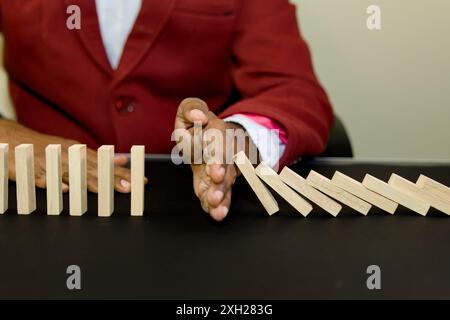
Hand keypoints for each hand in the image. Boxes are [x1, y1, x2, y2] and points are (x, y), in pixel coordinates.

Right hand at [0, 119, 144, 192]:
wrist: (10, 138)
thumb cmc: (46, 147)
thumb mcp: (75, 149)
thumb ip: (99, 157)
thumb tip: (124, 161)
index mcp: (79, 152)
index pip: (106, 164)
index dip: (123, 173)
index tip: (139, 181)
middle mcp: (68, 155)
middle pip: (93, 169)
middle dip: (111, 178)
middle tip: (128, 187)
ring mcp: (50, 162)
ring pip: (72, 173)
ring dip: (89, 182)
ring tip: (104, 190)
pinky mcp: (31, 170)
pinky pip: (43, 178)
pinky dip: (54, 184)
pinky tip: (64, 189)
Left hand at [175, 98, 253, 220]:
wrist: (213, 138)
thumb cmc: (199, 125)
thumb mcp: (191, 109)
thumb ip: (191, 108)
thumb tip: (198, 117)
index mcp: (218, 136)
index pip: (221, 149)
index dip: (219, 161)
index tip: (216, 173)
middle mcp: (225, 156)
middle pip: (226, 172)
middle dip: (221, 185)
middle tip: (215, 196)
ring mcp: (222, 173)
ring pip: (225, 187)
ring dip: (221, 199)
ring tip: (217, 211)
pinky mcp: (216, 185)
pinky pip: (220, 197)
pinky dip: (218, 207)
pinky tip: (216, 215)